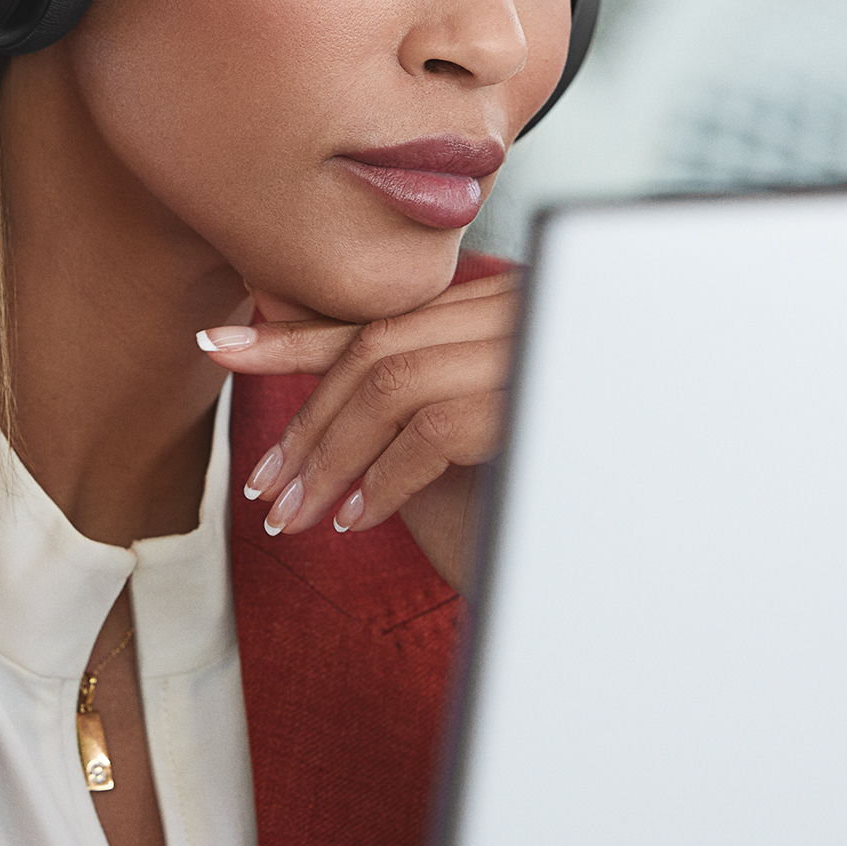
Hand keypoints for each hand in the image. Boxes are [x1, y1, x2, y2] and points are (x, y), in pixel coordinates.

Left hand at [195, 267, 523, 592]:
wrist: (627, 539)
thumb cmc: (544, 489)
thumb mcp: (462, 436)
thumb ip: (409, 403)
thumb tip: (321, 418)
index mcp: (491, 306)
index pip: (377, 313)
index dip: (293, 334)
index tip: (219, 349)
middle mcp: (510, 310)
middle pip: (373, 348)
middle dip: (305, 421)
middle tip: (262, 487)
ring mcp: (522, 347)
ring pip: (389, 386)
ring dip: (331, 458)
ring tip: (295, 517)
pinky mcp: (526, 397)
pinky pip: (428, 432)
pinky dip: (382, 480)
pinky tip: (357, 520)